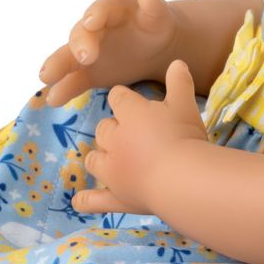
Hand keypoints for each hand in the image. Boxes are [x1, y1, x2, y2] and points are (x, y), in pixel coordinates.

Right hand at [38, 0, 183, 108]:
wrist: (155, 47)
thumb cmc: (155, 26)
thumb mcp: (159, 16)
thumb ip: (154, 6)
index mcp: (111, 10)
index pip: (102, 9)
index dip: (96, 15)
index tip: (92, 23)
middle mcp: (93, 29)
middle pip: (81, 34)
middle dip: (80, 44)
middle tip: (84, 57)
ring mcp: (87, 52)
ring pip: (68, 57)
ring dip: (57, 66)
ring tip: (46, 77)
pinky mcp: (87, 73)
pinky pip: (72, 80)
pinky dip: (62, 89)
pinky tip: (53, 99)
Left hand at [73, 59, 207, 214]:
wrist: (182, 179)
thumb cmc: (184, 137)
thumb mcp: (185, 105)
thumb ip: (179, 83)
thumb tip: (177, 62)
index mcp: (129, 113)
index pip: (118, 98)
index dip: (124, 99)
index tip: (133, 103)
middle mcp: (114, 140)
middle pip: (104, 129)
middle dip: (113, 129)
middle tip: (133, 134)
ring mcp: (112, 170)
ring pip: (95, 159)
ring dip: (100, 157)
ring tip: (112, 158)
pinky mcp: (116, 196)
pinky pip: (95, 199)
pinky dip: (87, 200)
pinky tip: (79, 201)